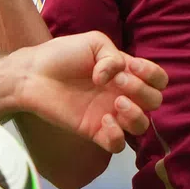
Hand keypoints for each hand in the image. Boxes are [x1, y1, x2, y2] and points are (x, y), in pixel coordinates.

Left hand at [7, 32, 165, 152]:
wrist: (32, 74)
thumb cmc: (62, 55)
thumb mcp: (93, 43)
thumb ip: (112, 56)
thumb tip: (114, 78)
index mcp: (125, 73)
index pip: (157, 80)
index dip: (153, 75)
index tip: (132, 65)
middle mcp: (121, 94)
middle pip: (155, 101)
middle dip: (142, 90)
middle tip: (118, 82)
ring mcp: (109, 114)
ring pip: (142, 126)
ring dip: (136, 114)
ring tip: (116, 102)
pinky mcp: (94, 132)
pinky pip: (117, 145)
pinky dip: (117, 135)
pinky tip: (103, 121)